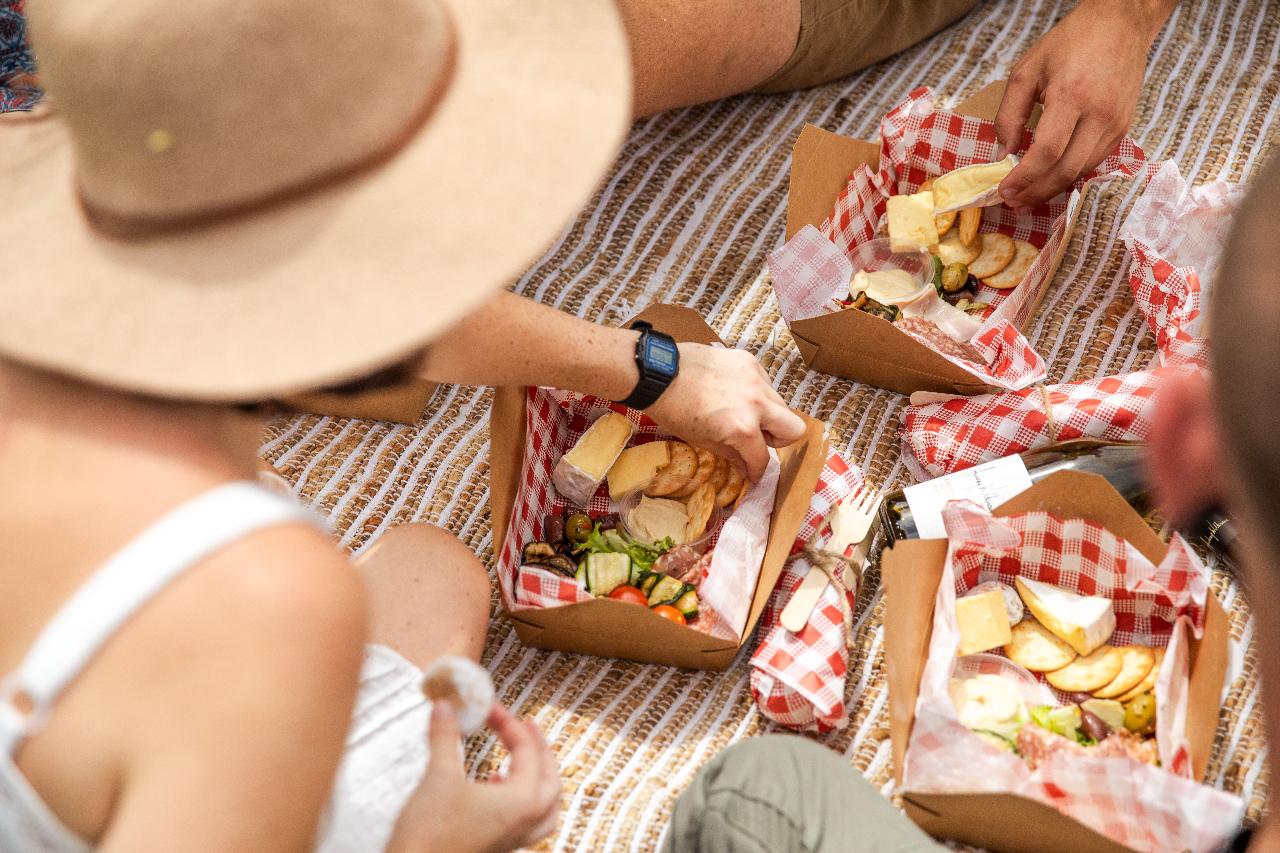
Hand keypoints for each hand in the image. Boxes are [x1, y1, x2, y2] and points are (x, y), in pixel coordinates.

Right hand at [388, 702, 560, 852]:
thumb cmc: (429, 832)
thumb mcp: (438, 776)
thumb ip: (445, 737)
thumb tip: (444, 707)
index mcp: (522, 801)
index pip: (526, 751)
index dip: (508, 723)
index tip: (489, 709)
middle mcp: (526, 822)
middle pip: (551, 778)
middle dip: (540, 748)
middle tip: (525, 725)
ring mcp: (514, 839)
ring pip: (546, 806)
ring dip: (540, 778)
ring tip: (523, 759)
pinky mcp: (498, 847)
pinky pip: (527, 823)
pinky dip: (523, 801)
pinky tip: (495, 786)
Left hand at [647, 343, 806, 480]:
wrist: (657, 372)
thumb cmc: (673, 410)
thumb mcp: (702, 441)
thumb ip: (733, 454)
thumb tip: (748, 467)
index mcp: (742, 427)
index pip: (763, 458)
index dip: (758, 472)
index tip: (753, 475)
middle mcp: (756, 402)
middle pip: (794, 429)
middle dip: (778, 440)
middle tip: (757, 441)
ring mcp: (755, 378)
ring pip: (781, 404)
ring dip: (767, 415)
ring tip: (742, 415)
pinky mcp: (749, 360)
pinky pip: (765, 383)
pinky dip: (756, 393)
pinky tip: (734, 393)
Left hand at [994, 0, 1173, 209]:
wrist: (1121, 23)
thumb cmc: (1071, 42)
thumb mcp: (1027, 71)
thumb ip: (1010, 114)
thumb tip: (1002, 153)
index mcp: (1072, 95)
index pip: (1046, 152)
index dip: (1023, 178)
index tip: (1004, 190)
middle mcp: (1099, 113)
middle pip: (1065, 170)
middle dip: (1036, 192)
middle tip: (1013, 202)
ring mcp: (1116, 122)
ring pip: (1082, 171)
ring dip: (1052, 188)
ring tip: (1027, 195)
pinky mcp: (1124, 127)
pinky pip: (1095, 161)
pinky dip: (1070, 174)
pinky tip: (1050, 177)